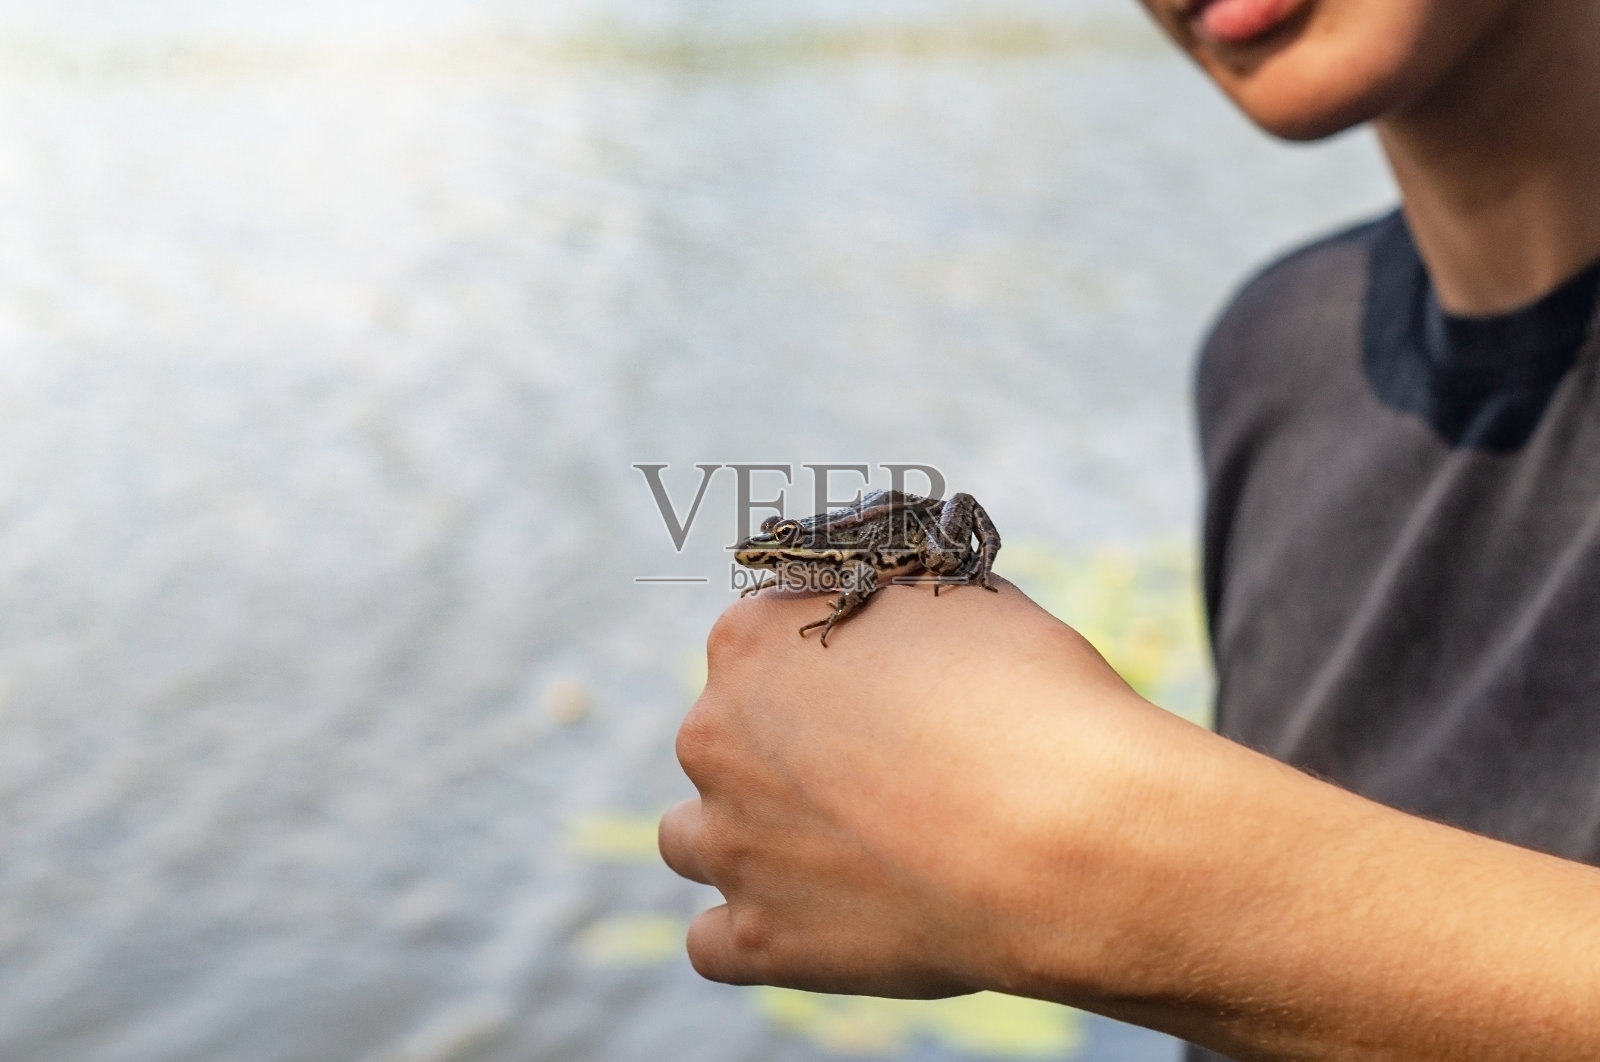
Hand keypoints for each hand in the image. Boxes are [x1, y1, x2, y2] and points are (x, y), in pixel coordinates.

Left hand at [657, 577, 1199, 1001]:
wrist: (1071, 838)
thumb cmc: (1032, 705)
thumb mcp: (960, 605)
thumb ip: (886, 610)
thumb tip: (882, 618)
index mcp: (752, 639)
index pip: (755, 647)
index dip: (818, 679)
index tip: (874, 706)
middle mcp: (715, 733)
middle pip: (720, 742)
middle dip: (779, 760)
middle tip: (874, 784)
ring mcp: (730, 841)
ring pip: (692, 839)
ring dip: (744, 843)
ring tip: (835, 855)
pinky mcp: (758, 937)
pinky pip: (712, 944)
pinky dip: (757, 934)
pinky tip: (815, 925)